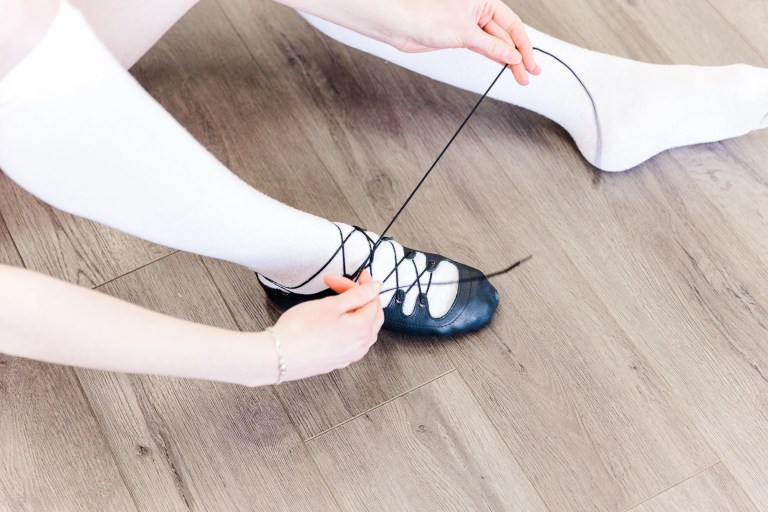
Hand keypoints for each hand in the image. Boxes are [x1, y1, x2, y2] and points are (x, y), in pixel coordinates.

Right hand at [270, 270, 383, 381]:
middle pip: (372, 315)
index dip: (363, 285)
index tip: (357, 275)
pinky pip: (351, 340)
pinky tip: (331, 320)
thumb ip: (357, 295)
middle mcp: (361, 346)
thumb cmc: (301, 330)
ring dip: (353, 311)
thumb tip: (376, 287)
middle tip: (341, 285)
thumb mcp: (332, 304)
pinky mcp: (337, 361)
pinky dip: (347, 326)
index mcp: (363, 330)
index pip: (372, 301)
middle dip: (359, 297)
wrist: (278, 356)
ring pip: (362, 328)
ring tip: (335, 301)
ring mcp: (349, 356)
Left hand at [392, 0, 540, 84]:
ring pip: (496, 45)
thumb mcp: (466, 33)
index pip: (512, 25)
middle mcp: (479, 12)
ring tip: (520, 75)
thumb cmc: (427, 18)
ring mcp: (470, 27)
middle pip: (506, 36)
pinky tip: (504, 66)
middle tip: (530, 72)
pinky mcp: (461, 39)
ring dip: (508, 60)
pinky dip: (494, 58)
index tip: (530, 62)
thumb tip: (512, 56)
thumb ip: (492, 46)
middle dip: (518, 55)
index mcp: (484, 2)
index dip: (523, 45)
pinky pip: (484, 49)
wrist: (403, 27)